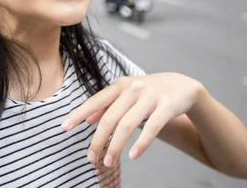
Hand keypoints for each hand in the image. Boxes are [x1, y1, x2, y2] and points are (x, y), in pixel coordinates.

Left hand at [61, 73, 204, 166]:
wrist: (182, 86)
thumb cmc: (149, 92)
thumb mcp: (127, 93)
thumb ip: (107, 105)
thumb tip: (87, 120)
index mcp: (120, 85)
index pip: (95, 100)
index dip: (79, 114)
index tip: (64, 128)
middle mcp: (133, 89)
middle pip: (110, 117)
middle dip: (98, 140)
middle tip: (90, 158)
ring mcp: (150, 96)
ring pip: (127, 124)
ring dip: (116, 146)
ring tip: (108, 162)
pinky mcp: (166, 106)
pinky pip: (152, 128)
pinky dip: (141, 143)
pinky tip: (133, 156)